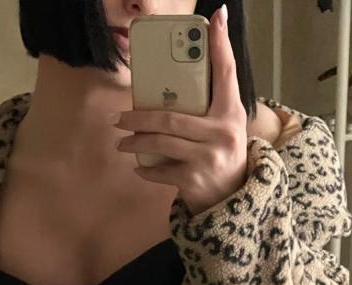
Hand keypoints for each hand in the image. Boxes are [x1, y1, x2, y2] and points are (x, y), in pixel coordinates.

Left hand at [114, 4, 247, 215]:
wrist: (233, 199)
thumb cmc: (220, 154)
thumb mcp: (223, 126)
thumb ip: (207, 104)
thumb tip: (176, 74)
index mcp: (231, 113)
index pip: (226, 71)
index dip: (220, 44)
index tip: (215, 16)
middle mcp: (223, 132)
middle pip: (171, 117)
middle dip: (138, 118)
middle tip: (118, 118)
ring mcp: (209, 158)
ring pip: (161, 143)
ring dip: (135, 143)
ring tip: (121, 142)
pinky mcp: (195, 180)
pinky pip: (161, 170)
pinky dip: (146, 170)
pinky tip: (138, 168)